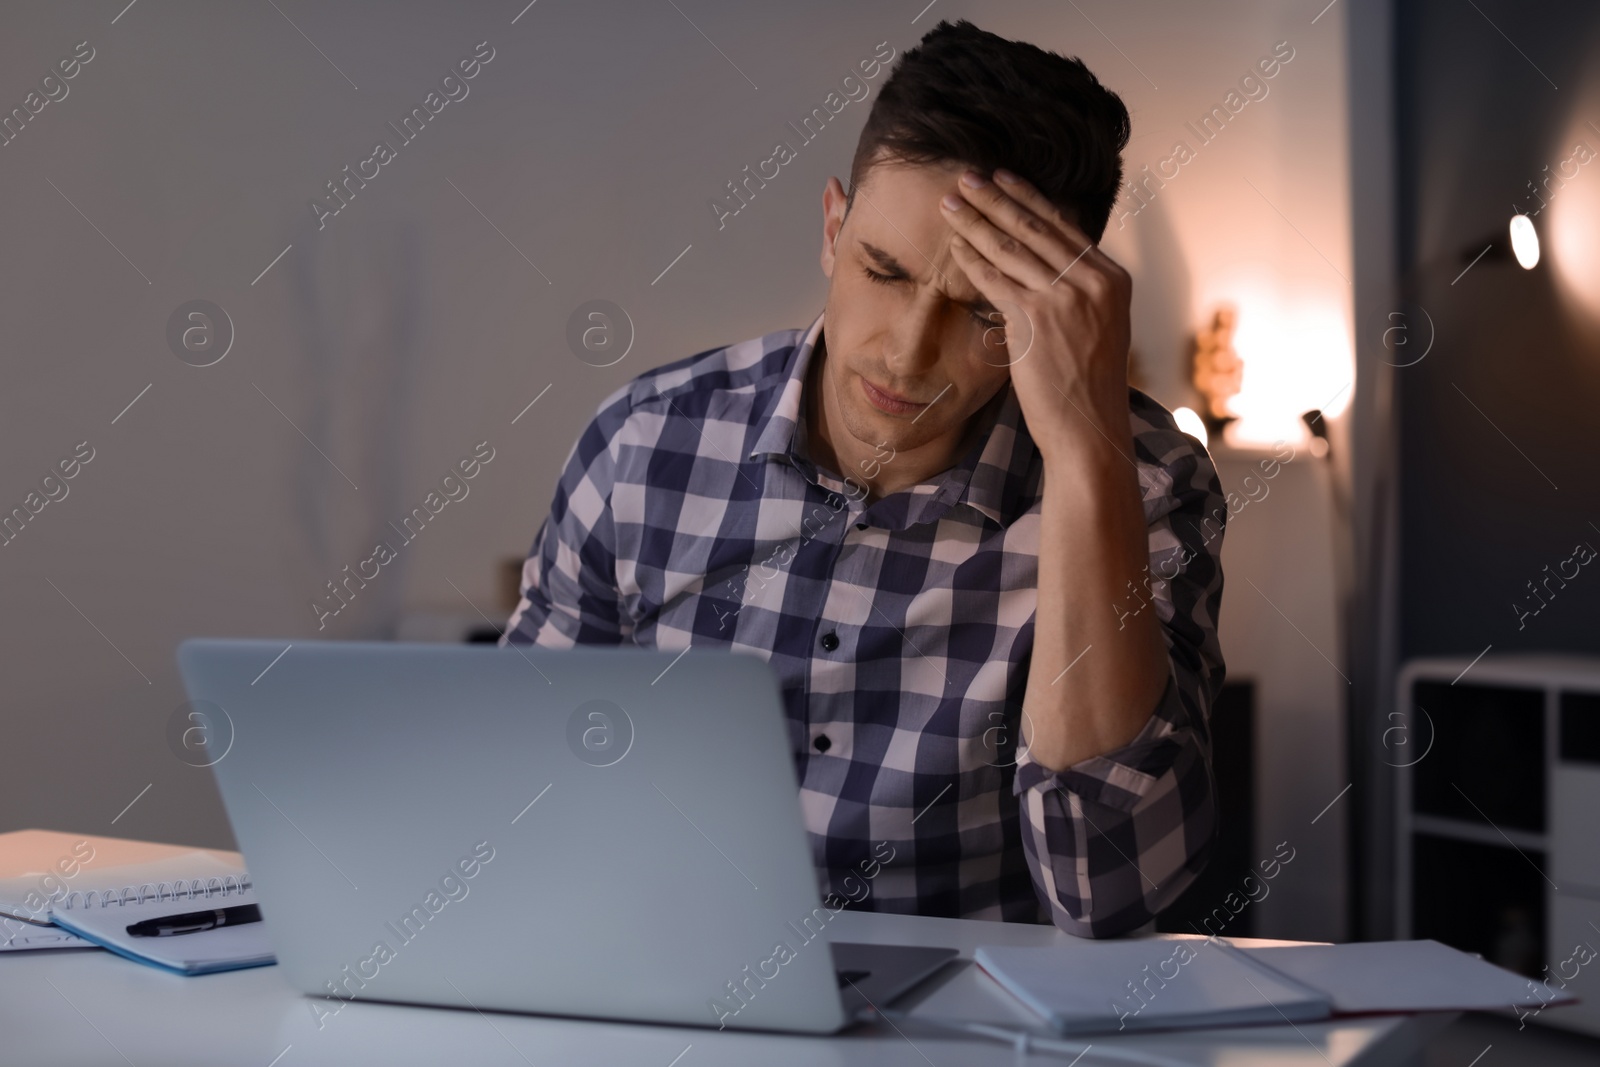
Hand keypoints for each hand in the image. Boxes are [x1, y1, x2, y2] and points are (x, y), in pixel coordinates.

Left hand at [939, 169, 1133, 466]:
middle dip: (994, 198)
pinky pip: (995, 280)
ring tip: (949, 202)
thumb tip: (1047, 264)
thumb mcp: (1098, 328)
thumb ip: (1079, 292)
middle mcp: (1094, 281)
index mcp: (1112, 278)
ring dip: (975, 220)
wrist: (1089, 430)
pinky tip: (953, 245)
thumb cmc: (1087, 387)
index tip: (1002, 178)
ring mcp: (1066, 298)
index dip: (1028, 198)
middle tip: (965, 177)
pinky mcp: (1036, 319)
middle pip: (1035, 227)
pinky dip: (971, 260)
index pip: (1063, 226)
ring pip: (1011, 248)